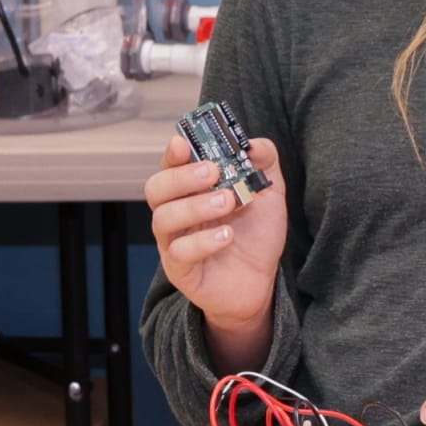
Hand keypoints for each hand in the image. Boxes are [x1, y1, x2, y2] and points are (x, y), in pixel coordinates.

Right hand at [144, 132, 287, 366]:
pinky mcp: (180, 270)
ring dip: (195, 206)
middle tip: (213, 172)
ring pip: (163, 219)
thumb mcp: (269, 193)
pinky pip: (179, 252)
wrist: (261, 282)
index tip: (184, 143)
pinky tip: (227, 236)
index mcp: (191, 190)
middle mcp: (176, 213)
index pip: (170, 166)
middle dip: (181, 177)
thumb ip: (265, 163)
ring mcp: (173, 242)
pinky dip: (203, 241)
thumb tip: (254, 144)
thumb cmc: (255, 235)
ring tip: (228, 202)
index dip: (173, 153)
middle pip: (156, 189)